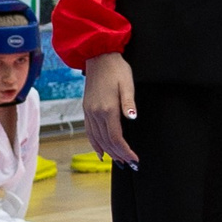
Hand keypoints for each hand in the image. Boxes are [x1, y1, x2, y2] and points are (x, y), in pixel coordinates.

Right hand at [83, 52, 139, 167]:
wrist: (98, 56)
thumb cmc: (116, 69)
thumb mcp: (127, 84)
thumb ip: (129, 103)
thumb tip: (132, 118)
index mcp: (107, 109)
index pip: (116, 138)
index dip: (126, 151)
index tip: (135, 159)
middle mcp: (95, 113)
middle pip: (107, 142)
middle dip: (118, 155)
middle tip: (130, 164)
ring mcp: (89, 112)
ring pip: (97, 139)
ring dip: (108, 152)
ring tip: (118, 161)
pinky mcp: (86, 109)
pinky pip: (89, 131)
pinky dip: (94, 144)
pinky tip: (100, 151)